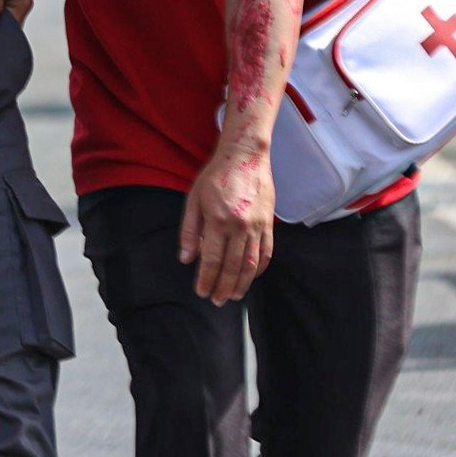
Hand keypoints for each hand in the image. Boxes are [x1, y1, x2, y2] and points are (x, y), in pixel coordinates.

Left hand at [179, 145, 275, 303]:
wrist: (244, 156)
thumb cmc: (215, 176)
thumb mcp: (194, 200)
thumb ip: (190, 231)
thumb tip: (186, 258)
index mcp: (218, 219)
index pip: (212, 259)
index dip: (206, 279)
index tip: (201, 292)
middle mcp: (240, 225)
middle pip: (232, 266)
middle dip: (223, 287)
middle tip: (216, 301)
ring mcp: (257, 226)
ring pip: (251, 264)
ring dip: (243, 284)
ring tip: (233, 296)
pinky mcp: (269, 223)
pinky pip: (267, 252)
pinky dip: (260, 268)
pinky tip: (252, 277)